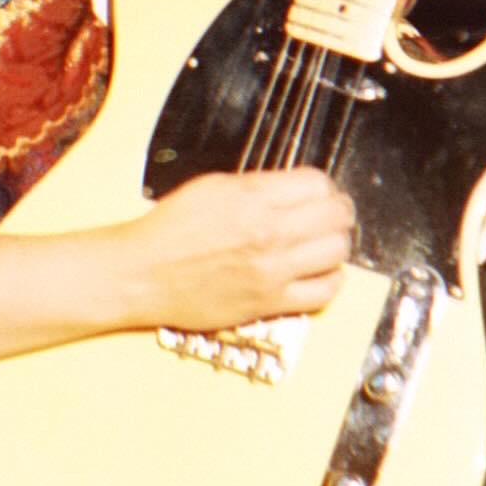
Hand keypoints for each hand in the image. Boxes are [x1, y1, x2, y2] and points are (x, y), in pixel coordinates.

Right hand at [123, 167, 354, 333]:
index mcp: (253, 197)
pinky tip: (321, 271)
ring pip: (337, 252)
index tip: (321, 190)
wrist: (145, 273)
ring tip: (328, 241)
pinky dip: (331, 280)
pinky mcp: (270, 302)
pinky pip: (323, 292)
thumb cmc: (171, 229)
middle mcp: (268, 233)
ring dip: (338, 243)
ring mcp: (273, 270)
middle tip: (334, 212)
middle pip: (335, 215)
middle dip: (339, 210)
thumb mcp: (213, 186)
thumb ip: (257, 186)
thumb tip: (291, 189)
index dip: (324, 185)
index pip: (317, 184)